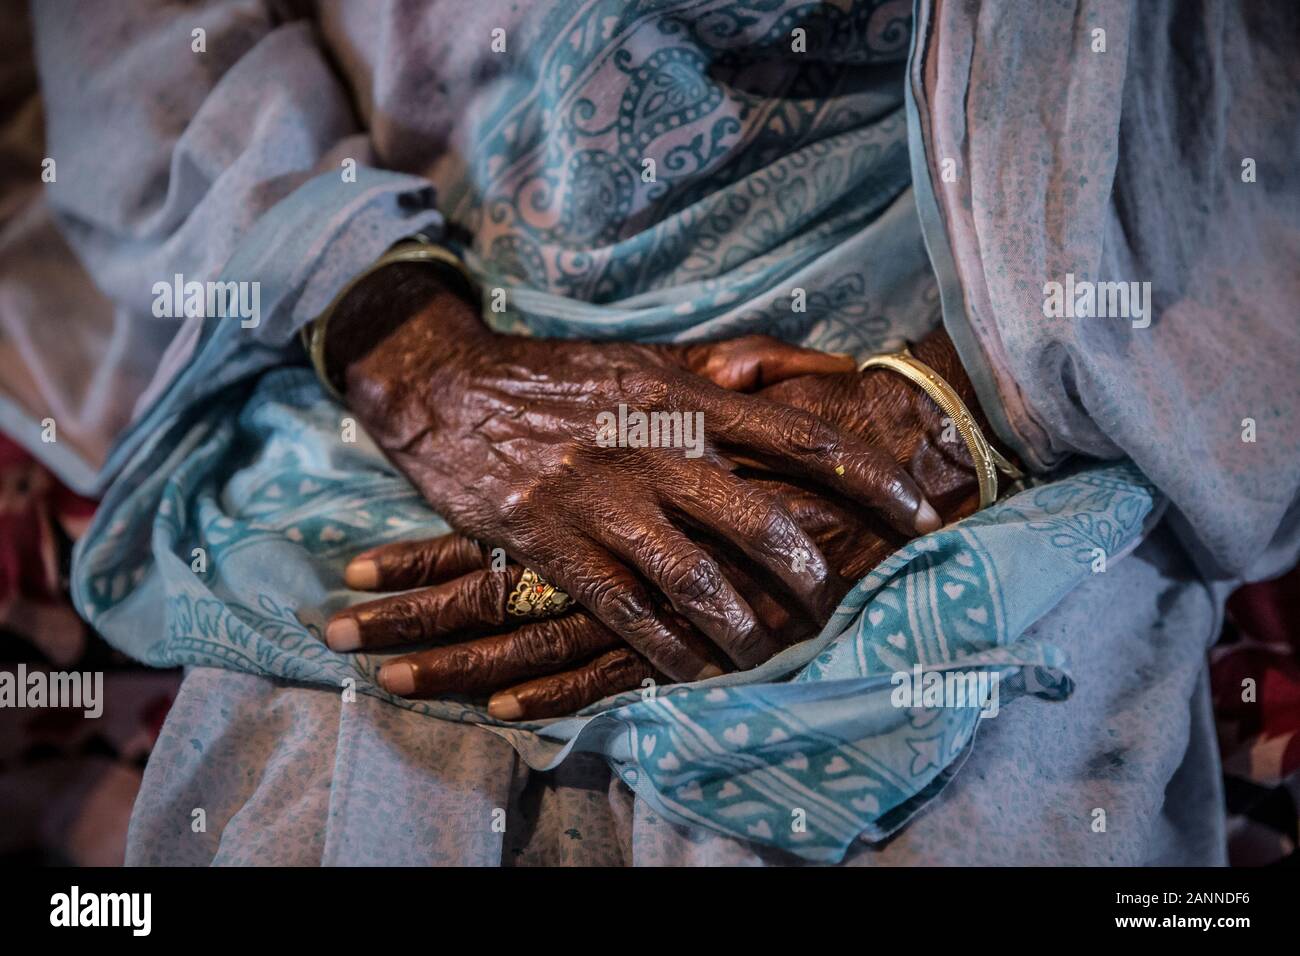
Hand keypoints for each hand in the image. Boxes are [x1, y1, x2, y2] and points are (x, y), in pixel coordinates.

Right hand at [331, 269, 939, 680]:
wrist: (449, 391)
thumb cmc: (562, 376)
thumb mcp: (650, 355)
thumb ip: (737, 363)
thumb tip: (824, 372)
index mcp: (685, 398)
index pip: (800, 437)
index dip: (870, 479)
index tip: (919, 511)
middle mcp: (654, 447)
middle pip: (757, 521)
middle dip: (812, 574)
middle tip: (841, 606)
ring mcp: (603, 500)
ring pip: (694, 579)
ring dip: (743, 627)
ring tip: (770, 653)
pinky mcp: (554, 544)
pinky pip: (624, 611)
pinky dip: (664, 648)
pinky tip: (691, 670)